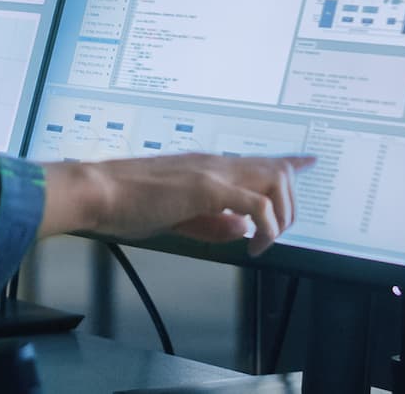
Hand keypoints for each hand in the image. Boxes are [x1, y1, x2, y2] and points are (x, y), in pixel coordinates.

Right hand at [42, 153, 315, 256]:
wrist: (96, 190)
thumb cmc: (122, 201)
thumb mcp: (174, 216)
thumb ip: (210, 223)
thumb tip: (240, 229)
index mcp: (205, 166)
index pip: (257, 159)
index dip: (289, 161)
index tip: (308, 161)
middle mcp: (214, 163)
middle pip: (278, 170)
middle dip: (289, 205)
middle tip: (277, 234)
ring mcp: (212, 172)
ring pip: (275, 181)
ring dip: (280, 215)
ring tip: (264, 241)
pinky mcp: (206, 188)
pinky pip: (256, 204)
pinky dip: (265, 227)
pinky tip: (252, 245)